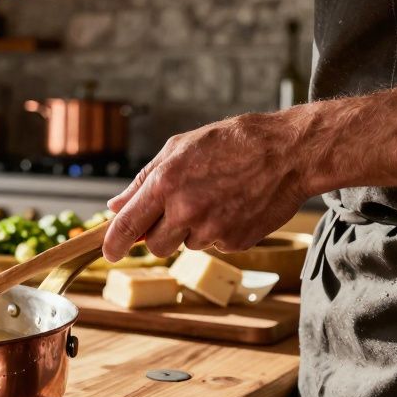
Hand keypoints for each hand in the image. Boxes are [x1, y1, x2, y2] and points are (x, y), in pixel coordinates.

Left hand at [102, 113, 309, 261]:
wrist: (287, 153)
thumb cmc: (230, 143)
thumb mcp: (178, 148)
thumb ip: (143, 181)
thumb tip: (115, 207)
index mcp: (165, 184)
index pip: (128, 226)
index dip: (113, 244)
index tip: (109, 253)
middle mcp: (186, 210)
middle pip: (156, 246)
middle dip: (159, 235)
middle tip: (176, 212)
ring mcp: (213, 229)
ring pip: (187, 245)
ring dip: (192, 230)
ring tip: (214, 198)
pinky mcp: (236, 242)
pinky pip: (216, 245)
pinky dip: (219, 231)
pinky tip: (233, 206)